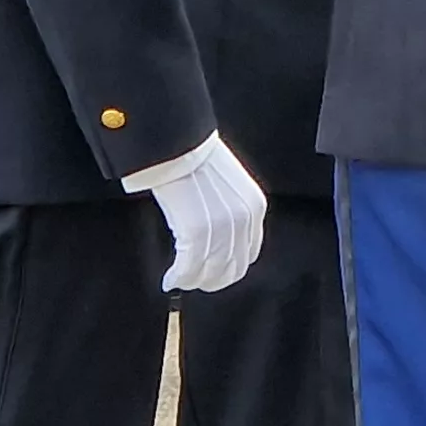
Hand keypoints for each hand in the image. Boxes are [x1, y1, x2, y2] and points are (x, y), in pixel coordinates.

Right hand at [145, 133, 266, 292]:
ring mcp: (221, 227)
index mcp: (254, 206)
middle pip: (232, 268)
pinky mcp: (196, 232)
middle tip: (196, 280)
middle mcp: (243, 219)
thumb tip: (219, 238)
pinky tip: (170, 279)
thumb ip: (232, 211)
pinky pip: (188, 268)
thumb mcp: (229, 184)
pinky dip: (178, 278)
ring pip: (210, 272)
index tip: (215, 271)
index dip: (231, 267)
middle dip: (213, 279)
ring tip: (180, 279)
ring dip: (193, 281)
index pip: (249, 252)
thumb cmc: (195, 158)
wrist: (177, 144)